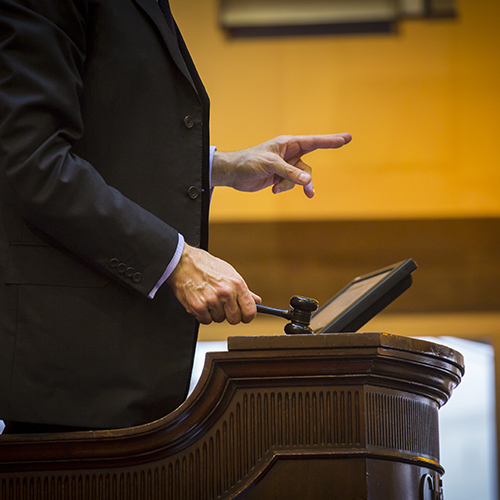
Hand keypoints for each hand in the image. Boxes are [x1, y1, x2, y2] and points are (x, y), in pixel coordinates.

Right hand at [166, 244, 260, 324]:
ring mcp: (212, 300)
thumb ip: (244, 290)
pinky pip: (205, 320)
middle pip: (235, 319)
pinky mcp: (198, 307)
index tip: (244, 316)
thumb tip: (256, 301)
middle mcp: (226, 292)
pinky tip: (201, 302)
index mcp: (236, 284)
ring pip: (219, 320)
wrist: (182, 262)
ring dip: (214, 313)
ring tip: (208, 298)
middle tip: (222, 305)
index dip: (248, 317)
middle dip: (229, 315)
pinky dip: (203, 315)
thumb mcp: (229, 273)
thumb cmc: (205, 266)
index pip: (250, 311)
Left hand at [211, 133, 351, 197]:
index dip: (331, 141)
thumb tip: (308, 182)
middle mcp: (289, 154)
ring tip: (278, 189)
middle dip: (306, 179)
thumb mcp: (271, 165)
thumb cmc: (250, 161)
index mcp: (288, 143)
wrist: (233, 173)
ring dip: (292, 186)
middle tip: (309, 190)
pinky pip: (291, 185)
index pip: (314, 142)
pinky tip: (272, 189)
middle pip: (307, 166)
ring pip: (300, 179)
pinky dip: (283, 188)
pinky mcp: (280, 177)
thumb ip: (290, 173)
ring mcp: (286, 167)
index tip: (346, 138)